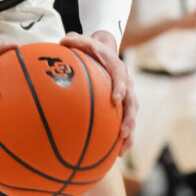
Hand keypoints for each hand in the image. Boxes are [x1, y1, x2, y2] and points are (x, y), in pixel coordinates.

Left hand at [60, 31, 137, 155]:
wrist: (106, 52)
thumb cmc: (92, 49)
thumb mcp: (84, 41)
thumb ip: (75, 40)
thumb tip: (62, 41)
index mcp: (118, 68)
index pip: (122, 78)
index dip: (121, 88)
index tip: (116, 98)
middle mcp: (127, 84)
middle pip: (133, 103)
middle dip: (129, 118)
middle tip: (123, 132)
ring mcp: (128, 97)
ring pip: (132, 117)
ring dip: (129, 133)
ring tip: (122, 150)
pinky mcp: (124, 107)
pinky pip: (126, 123)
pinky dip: (124, 138)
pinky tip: (117, 154)